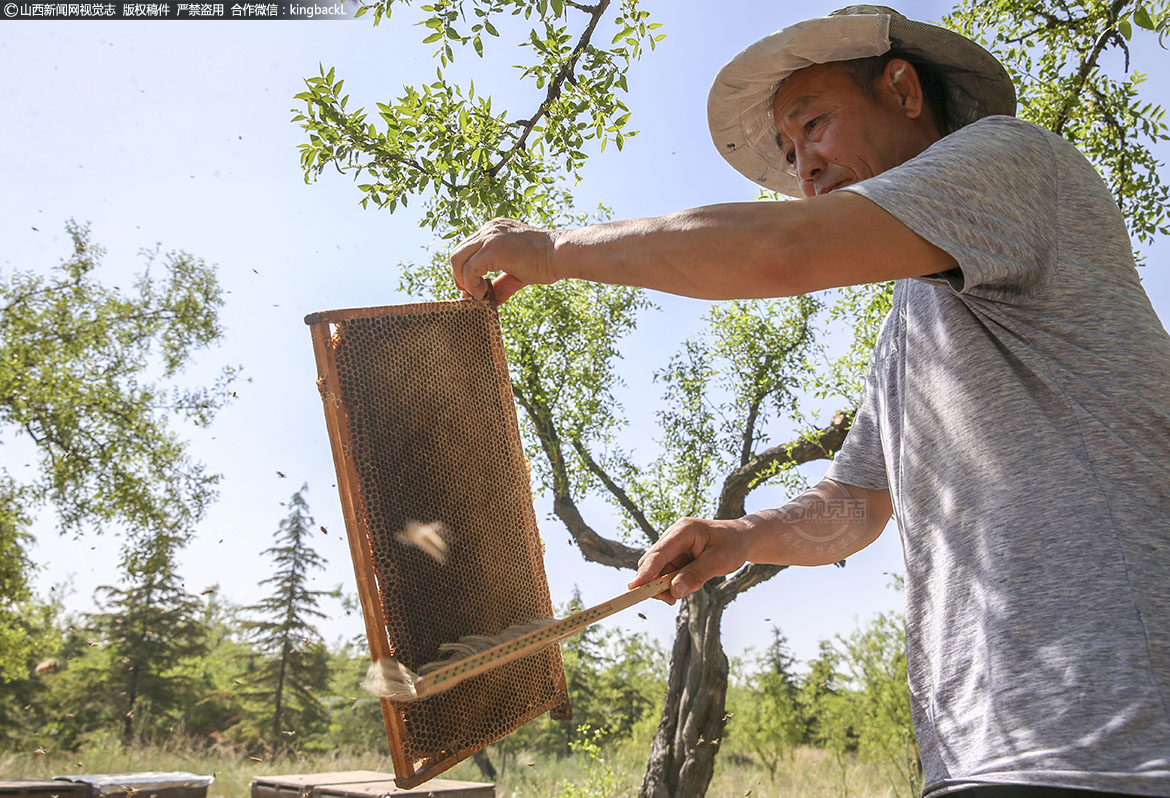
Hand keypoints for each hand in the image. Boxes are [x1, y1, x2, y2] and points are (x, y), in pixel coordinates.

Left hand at [449, 217, 559, 302]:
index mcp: (494, 230)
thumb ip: (500, 284)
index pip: (467, 250)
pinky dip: (471, 284)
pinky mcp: (493, 248)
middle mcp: (489, 229)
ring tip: (479, 296)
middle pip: (457, 253)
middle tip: (470, 295)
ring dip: (464, 282)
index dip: (464, 272)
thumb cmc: (546, 262)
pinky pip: (469, 268)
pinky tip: (483, 294)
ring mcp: (490, 236)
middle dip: (459, 277)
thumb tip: (489, 302)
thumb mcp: (517, 273)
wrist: (561, 254)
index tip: (474, 289)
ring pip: (457, 260)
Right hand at [628, 517, 752, 604]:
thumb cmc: (733, 545)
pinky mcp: (676, 555)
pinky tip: (689, 584)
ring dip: (666, 586)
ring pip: (659, 571)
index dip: (646, 572)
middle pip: (653, 563)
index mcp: (684, 531)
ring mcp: (674, 546)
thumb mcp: (720, 561)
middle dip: (656, 583)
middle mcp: (674, 536)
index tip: (634, 588)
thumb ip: (697, 574)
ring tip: (688, 590)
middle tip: (672, 601)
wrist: (742, 538)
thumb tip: (674, 591)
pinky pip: (667, 573)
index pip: (659, 553)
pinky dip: (674, 583)